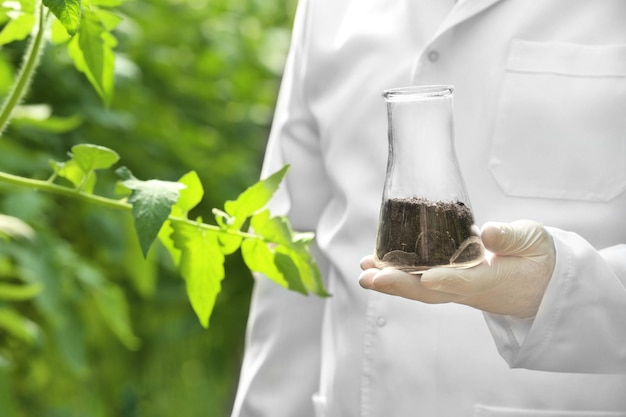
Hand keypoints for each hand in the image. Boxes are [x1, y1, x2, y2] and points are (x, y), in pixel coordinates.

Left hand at [359, 220, 555, 317]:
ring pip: (421, 289)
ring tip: (363, 272)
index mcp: (494, 279)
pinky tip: (377, 267)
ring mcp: (458, 288)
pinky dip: (399, 276)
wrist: (542, 284)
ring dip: (392, 282)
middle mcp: (471, 289)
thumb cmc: (537, 258)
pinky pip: (421, 283)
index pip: (467, 281)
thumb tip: (488, 233)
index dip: (447, 280)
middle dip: (400, 285)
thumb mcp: (534, 240)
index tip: (426, 277)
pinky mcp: (451, 283)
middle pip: (432, 292)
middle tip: (369, 278)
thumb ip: (512, 237)